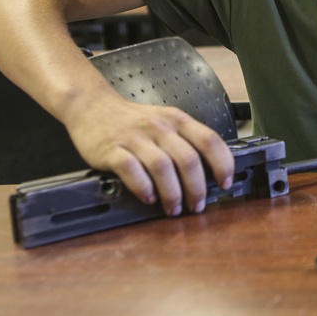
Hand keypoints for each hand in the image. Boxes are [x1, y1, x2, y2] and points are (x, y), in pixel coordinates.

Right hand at [66, 95, 234, 216]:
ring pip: (163, 167)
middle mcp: (159, 127)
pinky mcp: (112, 149)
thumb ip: (185, 141)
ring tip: (174, 209)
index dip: (222, 164)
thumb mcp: (165, 122)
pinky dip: (143, 187)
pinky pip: (131, 169)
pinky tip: (149, 198)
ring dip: (173, 193)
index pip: (209, 140)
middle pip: (188, 159)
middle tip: (197, 206)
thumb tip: (209, 172)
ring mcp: (135, 138)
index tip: (225, 183)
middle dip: (197, 188)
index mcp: (177, 120)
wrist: (92, 106)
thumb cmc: (133, 120)